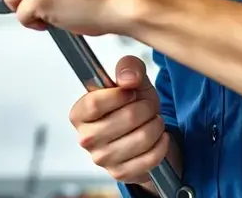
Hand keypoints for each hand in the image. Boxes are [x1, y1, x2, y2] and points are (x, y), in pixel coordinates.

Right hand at [69, 56, 173, 185]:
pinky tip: (158, 137)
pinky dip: (161, 143)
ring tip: (153, 120)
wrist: (143, 131)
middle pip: (127, 117)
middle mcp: (86, 138)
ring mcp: (102, 158)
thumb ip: (129, 67)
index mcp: (80, 113)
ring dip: (156, 125)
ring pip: (142, 137)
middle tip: (147, 106)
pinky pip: (150, 156)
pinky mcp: (120, 173)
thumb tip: (128, 78)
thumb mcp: (132, 80)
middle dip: (147, 107)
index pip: (95, 103)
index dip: (121, 94)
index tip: (131, 91)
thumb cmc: (132, 104)